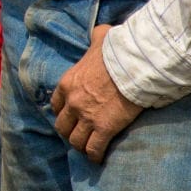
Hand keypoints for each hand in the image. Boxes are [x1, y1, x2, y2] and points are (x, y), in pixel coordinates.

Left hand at [50, 24, 143, 162]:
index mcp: (68, 83)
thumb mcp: (101, 38)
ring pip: (75, 140)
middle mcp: (72, 102)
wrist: (134, 67)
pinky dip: (94, 156)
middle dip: (68, 131)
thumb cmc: (117, 51)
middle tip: (77, 134)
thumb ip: (96, 37)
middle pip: (62, 125)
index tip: (70, 115)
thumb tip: (100, 32)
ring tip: (87, 148)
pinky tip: (98, 159)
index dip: (63, 111)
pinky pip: (93, 148)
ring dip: (80, 145)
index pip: (56, 104)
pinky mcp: (103, 129)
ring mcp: (86, 117)